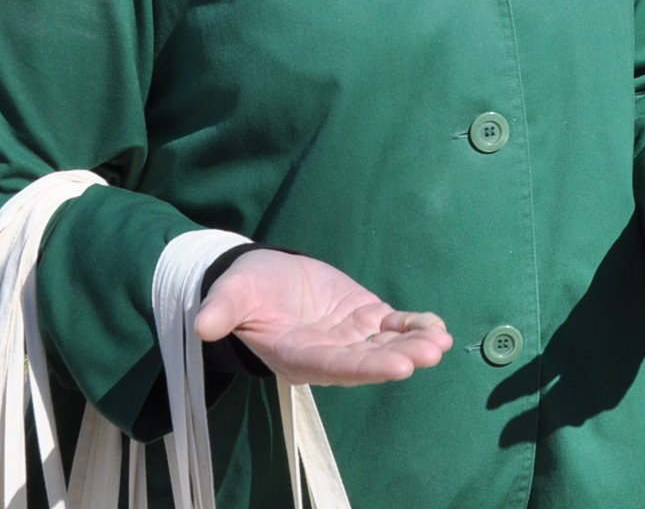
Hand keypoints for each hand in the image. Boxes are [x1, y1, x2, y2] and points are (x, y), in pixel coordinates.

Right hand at [192, 250, 451, 385]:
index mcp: (295, 355)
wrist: (261, 277)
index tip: (398, 367)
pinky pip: (393, 325)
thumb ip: (221, 311)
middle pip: (366, 361)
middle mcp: (327, 353)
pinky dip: (414, 326)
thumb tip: (203, 325)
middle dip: (397, 358)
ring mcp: (348, 337)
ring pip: (384, 345)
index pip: (333, 366)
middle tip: (429, 354)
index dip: (365, 367)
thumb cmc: (244, 288)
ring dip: (413, 344)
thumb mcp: (229, 295)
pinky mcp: (364, 316)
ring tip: (441, 342)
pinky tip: (437, 326)